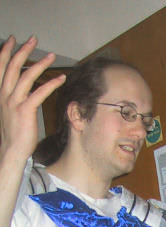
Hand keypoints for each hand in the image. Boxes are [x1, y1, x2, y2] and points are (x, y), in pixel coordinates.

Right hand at [0, 36, 65, 162]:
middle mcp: (4, 95)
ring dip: (40, 64)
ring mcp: (14, 102)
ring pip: (26, 76)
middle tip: (33, 39)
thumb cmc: (14, 134)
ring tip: (51, 56)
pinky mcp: (25, 111)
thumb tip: (26, 92)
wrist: (11, 150)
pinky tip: (60, 78)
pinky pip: (39, 93)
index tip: (12, 40)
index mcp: (0, 94)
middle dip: (22, 50)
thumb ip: (15, 98)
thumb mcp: (10, 112)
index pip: (0, 67)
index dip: (5, 52)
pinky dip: (51, 84)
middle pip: (12, 67)